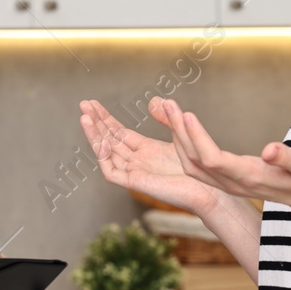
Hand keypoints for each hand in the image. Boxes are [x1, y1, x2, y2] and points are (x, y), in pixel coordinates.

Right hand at [78, 97, 224, 215]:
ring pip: (106, 153)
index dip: (105, 118)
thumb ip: (166, 118)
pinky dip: (104, 157)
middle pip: (109, 139)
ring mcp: (134, 172)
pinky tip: (101, 141)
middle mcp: (136, 160)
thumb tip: (153, 100)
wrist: (207, 189)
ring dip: (94, 135)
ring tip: (85, 118)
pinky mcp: (135, 183)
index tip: (92, 104)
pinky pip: (112, 171)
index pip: (118, 131)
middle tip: (83, 104)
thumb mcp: (179, 134)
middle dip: (95, 122)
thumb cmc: (197, 168)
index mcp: (145, 149)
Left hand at [162, 97, 290, 215]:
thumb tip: (270, 150)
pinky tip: (181, 128)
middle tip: (167, 104)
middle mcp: (234, 183)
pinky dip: (184, 145)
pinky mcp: (228, 180)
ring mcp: (229, 184)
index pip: (213, 160)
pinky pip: (196, 166)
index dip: (197, 138)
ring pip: (191, 165)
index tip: (186, 114)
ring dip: (177, 138)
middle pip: (194, 162)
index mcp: (251, 177)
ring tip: (167, 110)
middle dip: (178, 132)